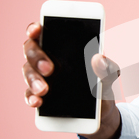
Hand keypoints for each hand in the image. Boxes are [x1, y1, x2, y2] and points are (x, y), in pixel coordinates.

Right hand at [22, 22, 120, 138]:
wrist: (103, 110)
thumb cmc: (102, 82)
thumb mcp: (109, 74)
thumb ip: (107, 66)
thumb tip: (99, 58)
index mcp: (63, 46)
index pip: (44, 30)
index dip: (36, 28)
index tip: (37, 30)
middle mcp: (48, 57)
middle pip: (31, 50)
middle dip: (37, 57)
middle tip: (49, 69)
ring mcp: (41, 76)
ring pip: (28, 72)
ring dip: (33, 80)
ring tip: (44, 90)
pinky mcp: (40, 95)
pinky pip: (30, 94)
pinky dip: (32, 98)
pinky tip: (38, 101)